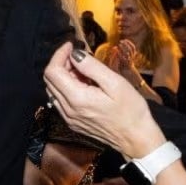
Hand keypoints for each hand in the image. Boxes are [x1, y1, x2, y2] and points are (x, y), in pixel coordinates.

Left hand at [44, 43, 165, 158]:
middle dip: (61, 64)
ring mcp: (68, 118)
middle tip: (79, 57)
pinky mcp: (73, 123)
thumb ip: (92, 67)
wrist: (136, 139)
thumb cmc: (131, 110)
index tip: (71, 45)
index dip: (59, 55)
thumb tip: (75, 54)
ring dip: (63, 76)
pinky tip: (84, 86)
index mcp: (76, 99)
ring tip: (83, 71)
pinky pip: (60, 101)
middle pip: (49, 80)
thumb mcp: (115, 83)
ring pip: (53, 90)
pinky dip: (66, 88)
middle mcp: (67, 110)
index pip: (52, 72)